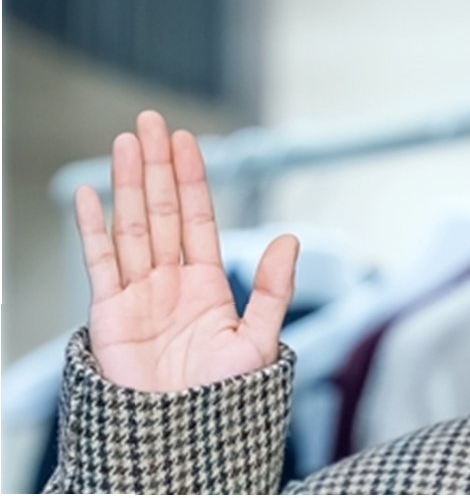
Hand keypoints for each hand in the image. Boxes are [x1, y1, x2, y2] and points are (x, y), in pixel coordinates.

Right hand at [74, 110, 298, 391]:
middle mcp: (171, 283)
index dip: (194, 179)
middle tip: (153, 121)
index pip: (199, 219)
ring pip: (132, 226)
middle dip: (157, 166)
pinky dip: (91, 228)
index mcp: (208, 286)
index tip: (189, 140)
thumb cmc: (223, 399)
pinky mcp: (108, 313)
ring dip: (128, 184)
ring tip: (127, 141)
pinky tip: (88, 195)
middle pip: (163, 212)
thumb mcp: (257, 341)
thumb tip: (289, 239)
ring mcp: (137, 295)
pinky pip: (98, 262)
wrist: (182, 441)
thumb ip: (272, 290)